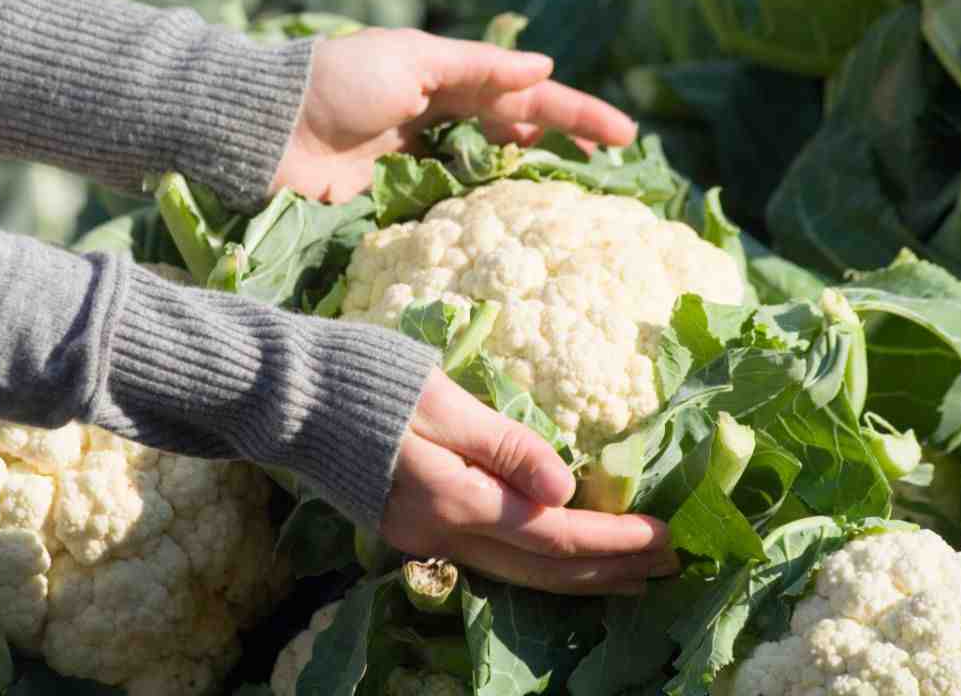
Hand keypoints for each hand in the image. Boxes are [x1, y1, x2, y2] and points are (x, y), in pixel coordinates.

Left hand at [272, 28, 638, 202]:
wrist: (268, 129)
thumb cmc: (339, 82)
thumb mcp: (413, 61)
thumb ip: (479, 67)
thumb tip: (544, 68)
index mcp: (447, 77)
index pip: (526, 94)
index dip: (576, 114)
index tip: (624, 136)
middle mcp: (441, 118)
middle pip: (517, 134)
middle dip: (564, 149)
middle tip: (612, 175)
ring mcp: (421, 161)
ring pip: (491, 172)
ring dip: (531, 183)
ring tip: (577, 206)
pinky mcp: (397, 199)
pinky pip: (453, 206)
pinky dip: (484, 213)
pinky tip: (513, 227)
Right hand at [381, 370, 678, 595]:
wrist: (289, 398)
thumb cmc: (366, 383)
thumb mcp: (441, 400)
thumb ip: (504, 445)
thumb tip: (566, 489)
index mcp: (452, 499)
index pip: (553, 535)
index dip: (614, 540)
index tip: (665, 535)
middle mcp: (440, 533)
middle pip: (542, 569)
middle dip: (610, 570)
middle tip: (671, 565)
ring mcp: (422, 538)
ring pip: (517, 575)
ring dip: (579, 577)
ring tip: (632, 577)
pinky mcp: (411, 528)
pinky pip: (492, 561)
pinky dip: (539, 564)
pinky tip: (562, 560)